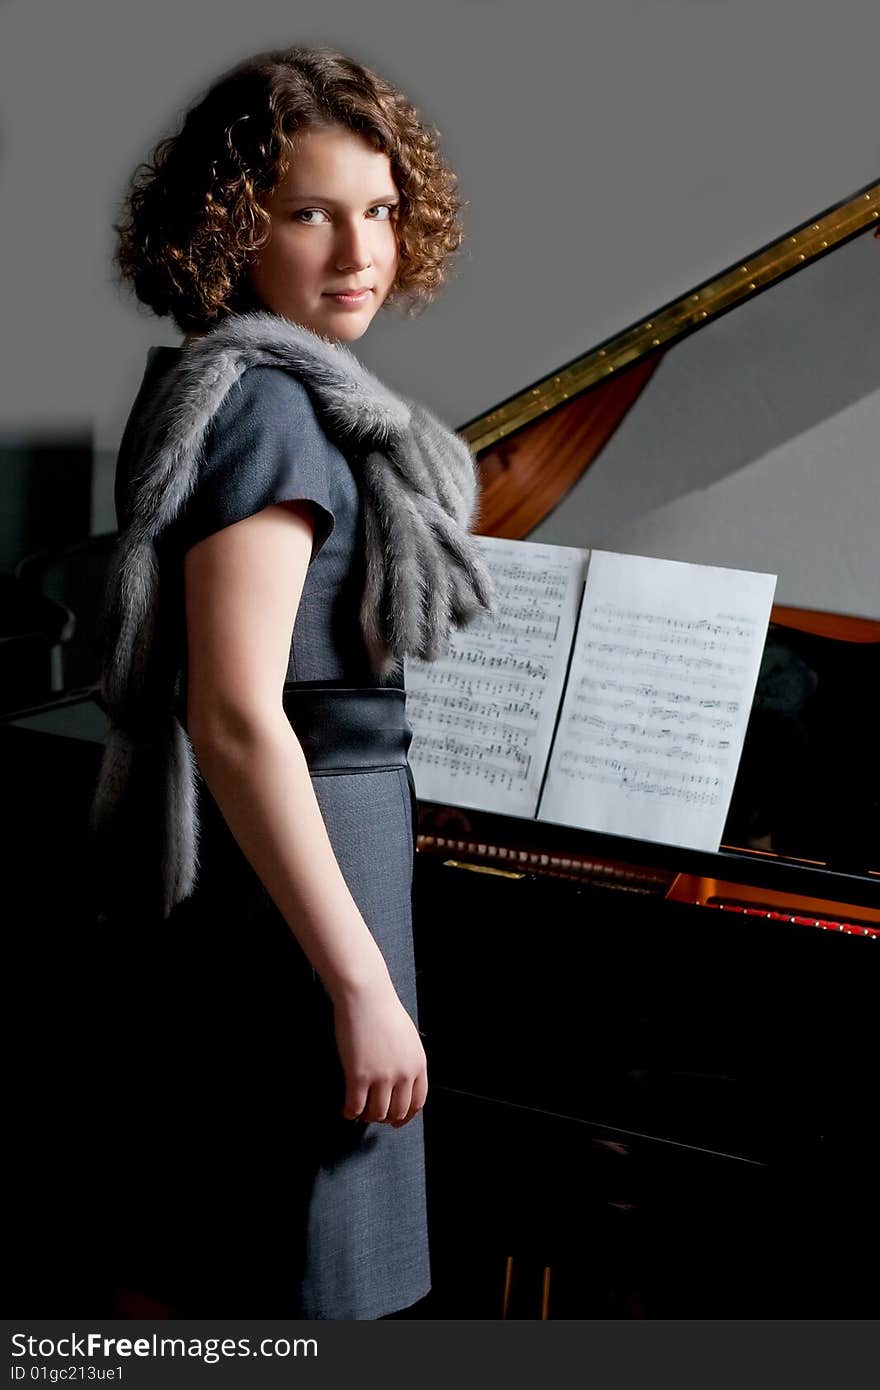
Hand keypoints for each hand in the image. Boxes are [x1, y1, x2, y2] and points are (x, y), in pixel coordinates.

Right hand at [331, 978, 427, 1127]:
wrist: (366, 996)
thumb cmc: (383, 1010)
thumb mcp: (407, 1038)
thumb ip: (407, 1060)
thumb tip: (401, 1080)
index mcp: (418, 1064)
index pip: (417, 1102)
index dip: (406, 1115)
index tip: (397, 1120)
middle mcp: (403, 1074)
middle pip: (397, 1111)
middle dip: (385, 1118)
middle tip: (374, 1115)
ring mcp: (381, 1077)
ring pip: (377, 1113)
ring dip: (367, 1116)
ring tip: (359, 1111)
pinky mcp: (358, 1076)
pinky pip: (355, 1107)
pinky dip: (350, 1113)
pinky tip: (346, 1109)